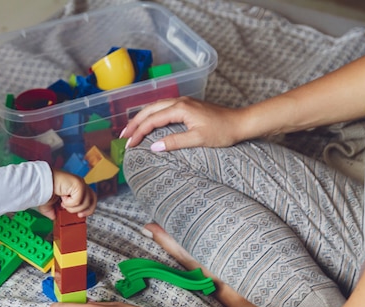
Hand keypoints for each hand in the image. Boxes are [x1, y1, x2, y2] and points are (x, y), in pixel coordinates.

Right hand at [37, 170, 96, 219]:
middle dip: (88, 210)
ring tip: (63, 202)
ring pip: (86, 202)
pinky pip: (79, 200)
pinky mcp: (78, 184)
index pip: (88, 198)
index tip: (80, 215)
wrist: (40, 184)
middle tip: (79, 215)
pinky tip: (62, 197)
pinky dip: (69, 202)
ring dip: (72, 207)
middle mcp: (79, 184)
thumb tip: (53, 218)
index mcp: (74, 188)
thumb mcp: (48, 205)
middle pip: (93, 199)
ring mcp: (79, 183)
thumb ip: (52, 212)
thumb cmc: (43, 190)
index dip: (87, 208)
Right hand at [121, 96, 244, 150]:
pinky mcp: (187, 106)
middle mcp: (179, 101)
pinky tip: (148, 122)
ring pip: (155, 107)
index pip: (152, 120)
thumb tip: (154, 146)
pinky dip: (151, 115)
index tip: (130, 145)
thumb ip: (175, 142)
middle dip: (134, 123)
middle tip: (123, 136)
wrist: (241, 122)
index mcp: (180, 108)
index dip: (139, 133)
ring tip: (131, 129)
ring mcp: (183, 102)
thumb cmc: (223, 131)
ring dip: (141, 118)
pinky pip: (163, 108)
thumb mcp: (198, 139)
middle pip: (149, 110)